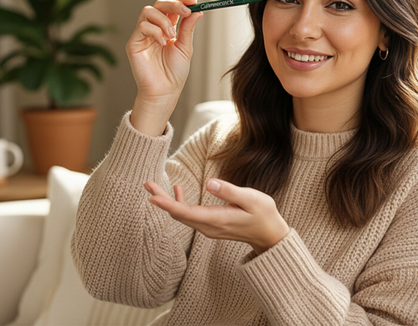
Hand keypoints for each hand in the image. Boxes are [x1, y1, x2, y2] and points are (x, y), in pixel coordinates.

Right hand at [126, 0, 202, 135]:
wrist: (165, 91)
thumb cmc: (174, 73)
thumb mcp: (185, 47)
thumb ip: (188, 28)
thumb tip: (197, 11)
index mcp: (167, 28)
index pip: (172, 8)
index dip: (181, 1)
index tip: (194, 1)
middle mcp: (154, 29)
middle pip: (159, 5)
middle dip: (173, 5)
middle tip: (185, 11)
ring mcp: (142, 35)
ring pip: (148, 11)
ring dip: (164, 20)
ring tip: (171, 36)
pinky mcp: (133, 43)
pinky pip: (142, 26)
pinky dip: (155, 31)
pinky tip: (162, 43)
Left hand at [144, 178, 290, 254]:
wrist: (270, 234)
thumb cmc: (264, 214)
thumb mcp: (251, 199)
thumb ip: (229, 191)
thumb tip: (209, 183)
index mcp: (217, 220)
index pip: (186, 212)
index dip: (168, 204)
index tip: (152, 197)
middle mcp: (209, 226)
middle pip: (178, 214)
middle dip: (161, 199)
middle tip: (147, 183)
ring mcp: (209, 227)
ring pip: (182, 214)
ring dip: (167, 200)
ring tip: (153, 186)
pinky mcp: (211, 225)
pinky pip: (190, 215)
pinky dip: (180, 203)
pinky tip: (178, 190)